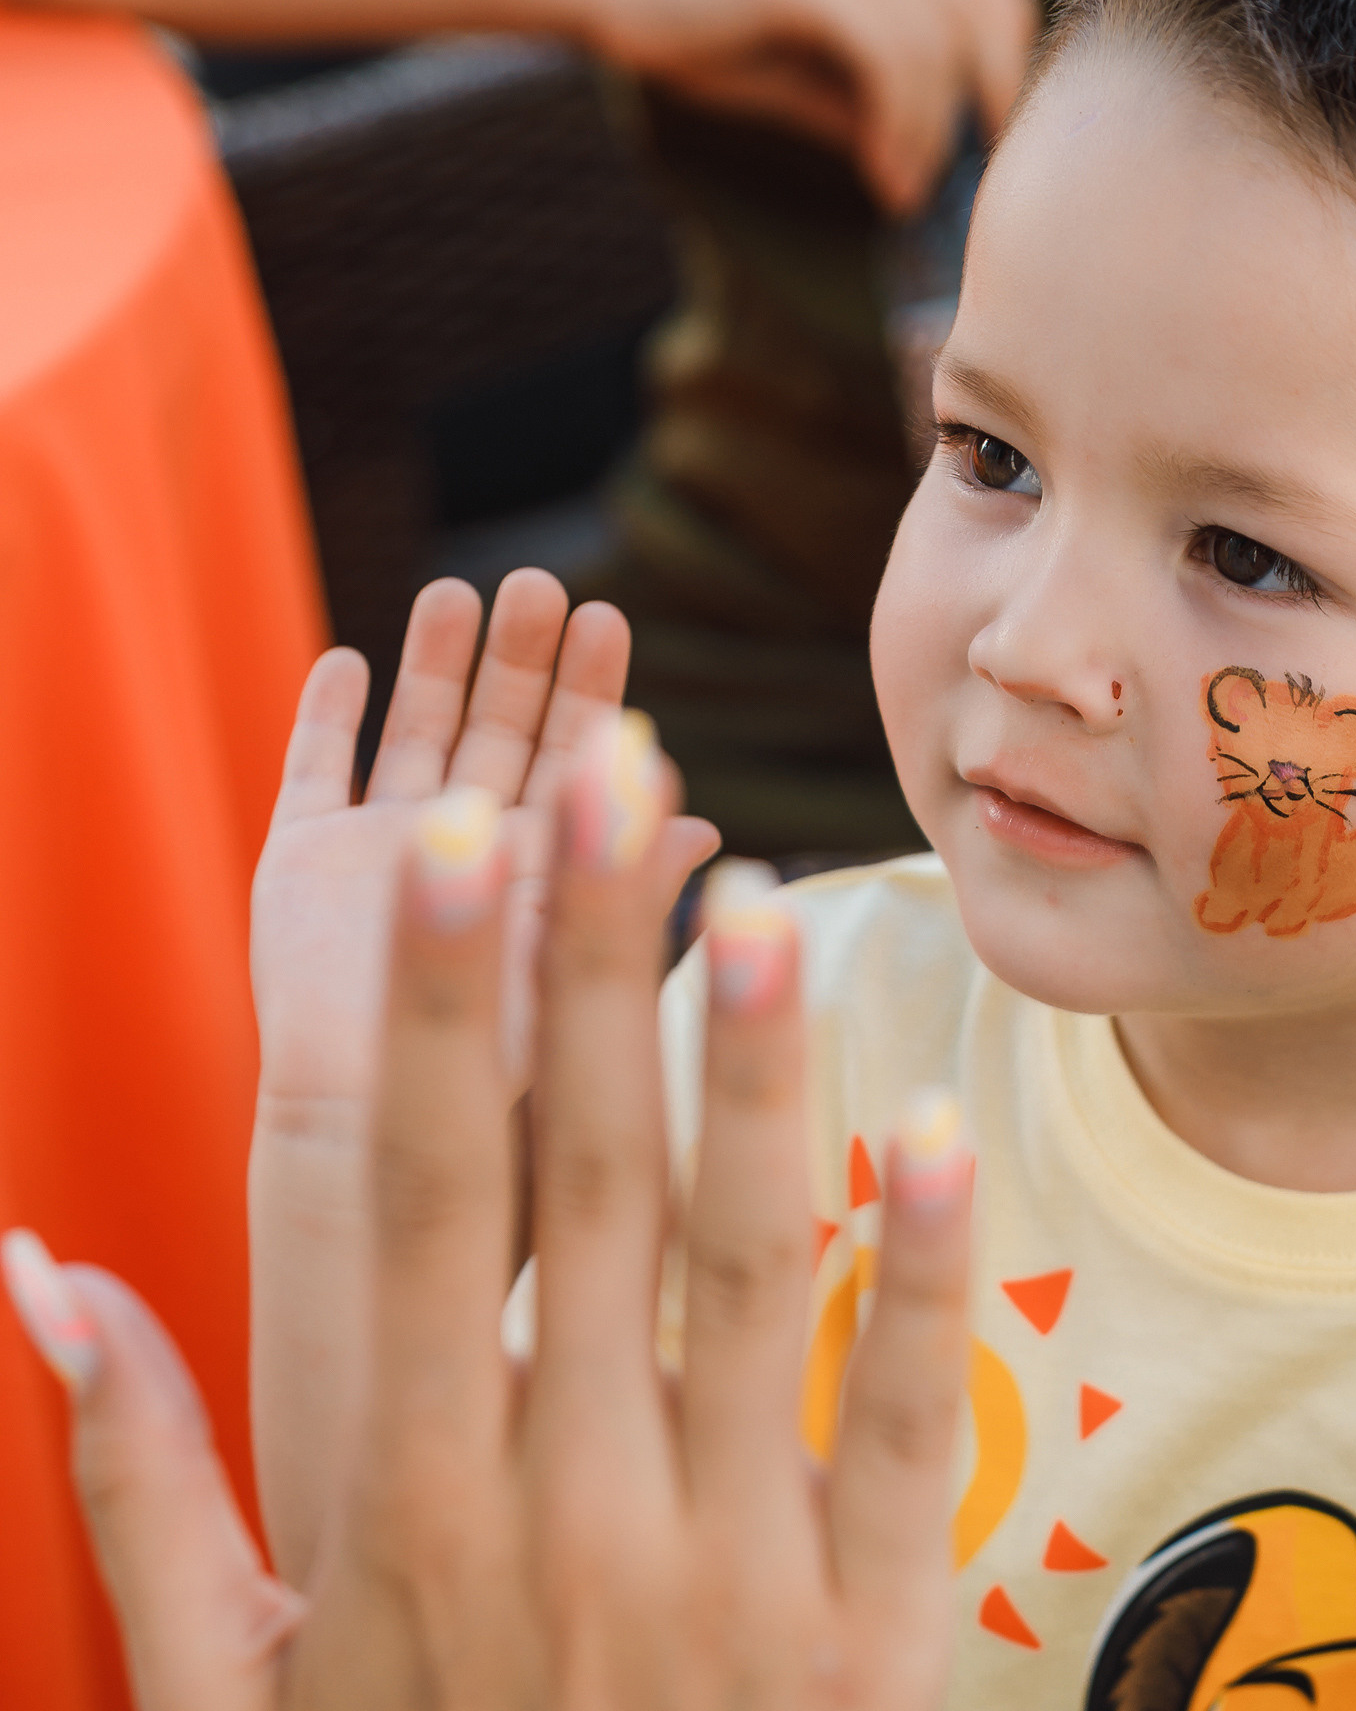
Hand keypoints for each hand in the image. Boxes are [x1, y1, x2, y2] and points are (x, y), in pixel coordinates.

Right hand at [23, 720, 970, 1710]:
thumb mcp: (213, 1681)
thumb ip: (126, 1467)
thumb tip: (28, 1259)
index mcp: (405, 1502)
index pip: (419, 1206)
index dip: (446, 1014)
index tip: (459, 842)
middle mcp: (562, 1517)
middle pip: (577, 1194)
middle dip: (593, 972)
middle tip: (613, 770)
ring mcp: (728, 1577)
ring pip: (741, 1283)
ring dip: (752, 1080)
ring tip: (764, 892)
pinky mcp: (869, 1638)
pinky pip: (899, 1429)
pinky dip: (916, 1289)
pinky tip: (928, 1139)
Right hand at [252, 568, 711, 1121]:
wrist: (368, 1129)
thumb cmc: (487, 1083)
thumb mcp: (573, 983)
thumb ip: (626, 899)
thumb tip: (701, 825)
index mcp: (537, 875)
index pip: (573, 763)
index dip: (589, 691)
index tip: (610, 614)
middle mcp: (465, 853)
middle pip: (497, 729)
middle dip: (519, 657)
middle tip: (541, 580)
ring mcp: (378, 850)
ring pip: (413, 733)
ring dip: (434, 663)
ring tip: (456, 591)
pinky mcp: (299, 863)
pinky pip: (313, 769)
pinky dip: (327, 714)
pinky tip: (349, 662)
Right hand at [582, 0, 1036, 211]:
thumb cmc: (692, 27)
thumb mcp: (801, 69)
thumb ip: (868, 97)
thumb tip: (927, 160)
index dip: (1004, 54)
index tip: (990, 135)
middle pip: (983, 0)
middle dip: (991, 95)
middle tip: (972, 173)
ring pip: (939, 41)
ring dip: (933, 132)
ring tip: (905, 189)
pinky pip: (892, 56)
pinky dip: (900, 126)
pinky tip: (882, 174)